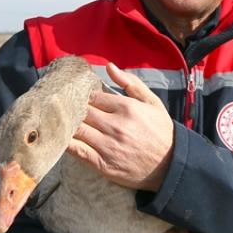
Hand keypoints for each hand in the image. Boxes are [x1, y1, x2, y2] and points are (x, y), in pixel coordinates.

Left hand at [68, 62, 174, 191]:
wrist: (171, 166)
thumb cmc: (161, 132)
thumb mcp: (152, 103)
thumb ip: (130, 83)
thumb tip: (109, 66)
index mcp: (127, 108)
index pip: (93, 96)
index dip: (83, 97)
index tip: (79, 98)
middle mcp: (116, 126)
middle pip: (82, 112)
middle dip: (73, 109)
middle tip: (65, 109)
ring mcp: (108, 146)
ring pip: (77, 129)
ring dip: (67, 125)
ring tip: (61, 122)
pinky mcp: (103, 164)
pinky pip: (78, 151)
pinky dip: (66, 143)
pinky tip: (61, 138)